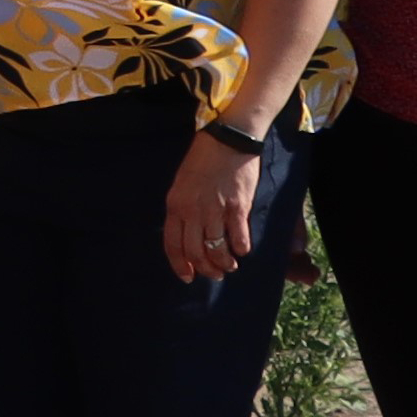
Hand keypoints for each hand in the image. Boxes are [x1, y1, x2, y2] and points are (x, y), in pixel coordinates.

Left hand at [162, 127, 270, 287]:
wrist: (228, 138)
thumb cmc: (204, 159)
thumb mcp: (182, 183)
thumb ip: (183, 209)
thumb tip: (189, 234)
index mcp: (175, 205)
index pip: (172, 245)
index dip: (180, 265)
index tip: (188, 277)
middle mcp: (192, 211)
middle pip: (195, 252)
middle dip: (205, 269)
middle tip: (215, 274)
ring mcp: (214, 209)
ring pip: (216, 250)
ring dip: (224, 264)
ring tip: (230, 266)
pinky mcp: (237, 206)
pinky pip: (238, 237)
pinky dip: (241, 248)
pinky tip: (243, 249)